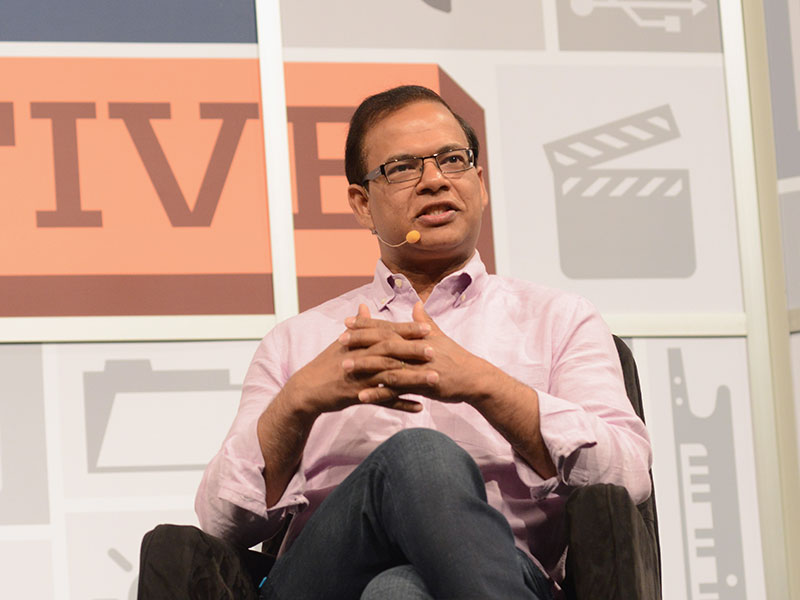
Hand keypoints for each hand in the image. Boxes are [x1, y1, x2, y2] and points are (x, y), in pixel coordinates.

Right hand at [283, 304, 432, 416]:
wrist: (307, 390)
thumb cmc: (326, 365)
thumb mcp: (341, 343)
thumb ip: (358, 326)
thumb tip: (364, 306)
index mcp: (359, 343)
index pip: (386, 332)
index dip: (406, 330)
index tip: (427, 327)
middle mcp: (360, 357)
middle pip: (390, 351)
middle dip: (413, 350)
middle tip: (435, 350)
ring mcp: (359, 377)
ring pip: (390, 376)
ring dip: (414, 378)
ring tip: (435, 379)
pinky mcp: (357, 396)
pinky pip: (383, 401)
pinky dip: (402, 404)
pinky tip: (420, 407)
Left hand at [345, 302, 498, 405]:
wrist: (474, 378)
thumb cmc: (457, 357)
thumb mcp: (440, 336)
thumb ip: (425, 320)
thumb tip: (417, 303)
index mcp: (417, 336)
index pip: (387, 326)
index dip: (367, 324)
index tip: (347, 321)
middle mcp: (415, 348)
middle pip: (383, 342)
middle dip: (360, 340)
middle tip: (339, 340)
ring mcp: (418, 366)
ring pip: (387, 364)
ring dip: (364, 366)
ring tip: (344, 367)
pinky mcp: (421, 385)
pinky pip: (396, 389)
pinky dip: (378, 392)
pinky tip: (362, 396)